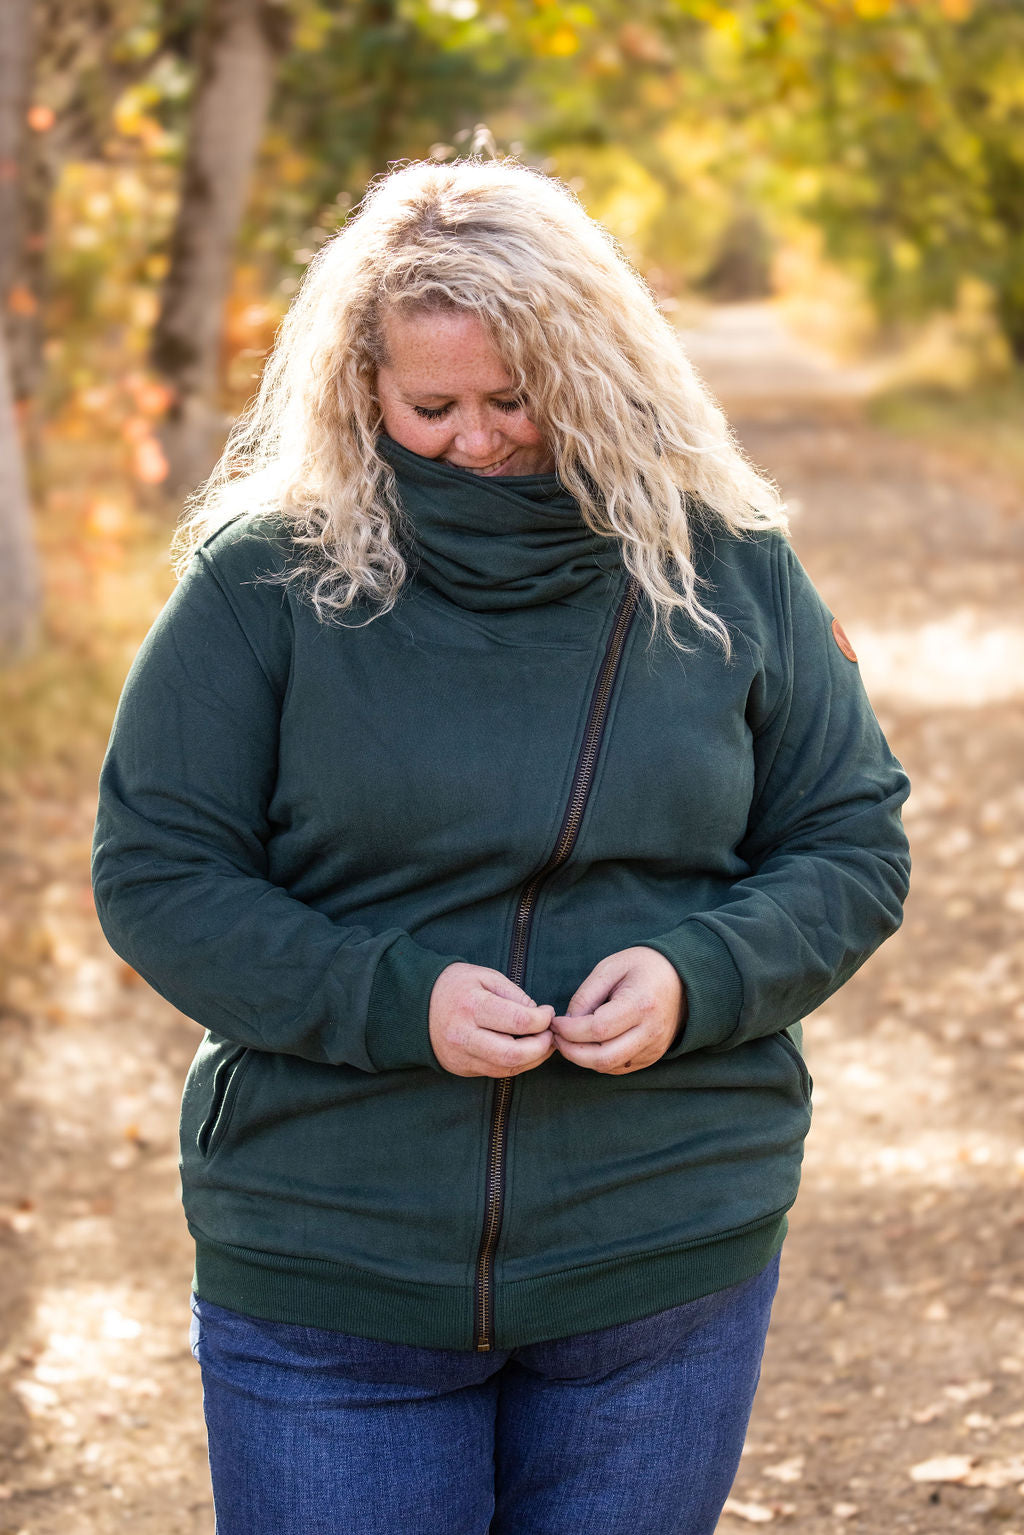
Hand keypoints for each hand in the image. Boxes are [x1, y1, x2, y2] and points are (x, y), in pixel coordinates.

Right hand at [429, 962, 555, 1077]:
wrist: (416, 1005)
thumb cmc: (456, 986)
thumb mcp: (485, 977)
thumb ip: (515, 995)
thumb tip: (539, 1015)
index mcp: (471, 1006)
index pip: (518, 1022)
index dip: (542, 1020)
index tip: (547, 1012)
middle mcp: (464, 1035)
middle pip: (513, 1054)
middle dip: (541, 1047)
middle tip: (550, 1035)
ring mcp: (461, 1056)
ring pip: (507, 1069)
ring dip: (533, 1059)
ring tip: (543, 1044)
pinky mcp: (461, 1068)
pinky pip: (496, 1073)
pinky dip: (517, 1064)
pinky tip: (526, 1052)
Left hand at [551, 947, 685, 1074]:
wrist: (682, 979)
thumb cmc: (643, 967)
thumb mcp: (610, 968)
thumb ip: (586, 995)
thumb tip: (567, 1023)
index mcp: (641, 1004)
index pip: (598, 1029)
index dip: (570, 1030)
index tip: (556, 1022)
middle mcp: (650, 1031)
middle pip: (603, 1057)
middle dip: (571, 1051)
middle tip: (556, 1037)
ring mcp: (654, 1048)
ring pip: (609, 1066)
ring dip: (582, 1058)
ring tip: (568, 1041)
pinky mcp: (652, 1056)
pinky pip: (618, 1067)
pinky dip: (597, 1060)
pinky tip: (588, 1045)